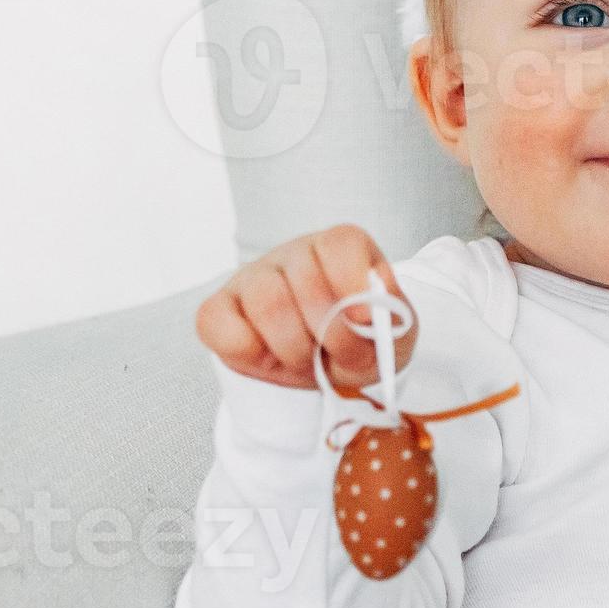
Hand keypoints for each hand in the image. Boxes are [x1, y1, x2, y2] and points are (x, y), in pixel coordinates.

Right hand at [196, 225, 416, 393]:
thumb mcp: (391, 331)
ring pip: (266, 301)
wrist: (330, 363)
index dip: (352, 280)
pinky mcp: (218, 310)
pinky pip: (216, 322)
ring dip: (294, 347)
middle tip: (342, 356)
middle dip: (331, 333)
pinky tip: (268, 359)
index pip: (341, 244)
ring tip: (308, 362)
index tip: (364, 319)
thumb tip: (366, 311)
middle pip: (305, 281)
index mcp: (338, 249)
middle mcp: (293, 255)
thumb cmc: (361, 339)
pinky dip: (245, 349)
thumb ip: (387, 316)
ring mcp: (251, 279)